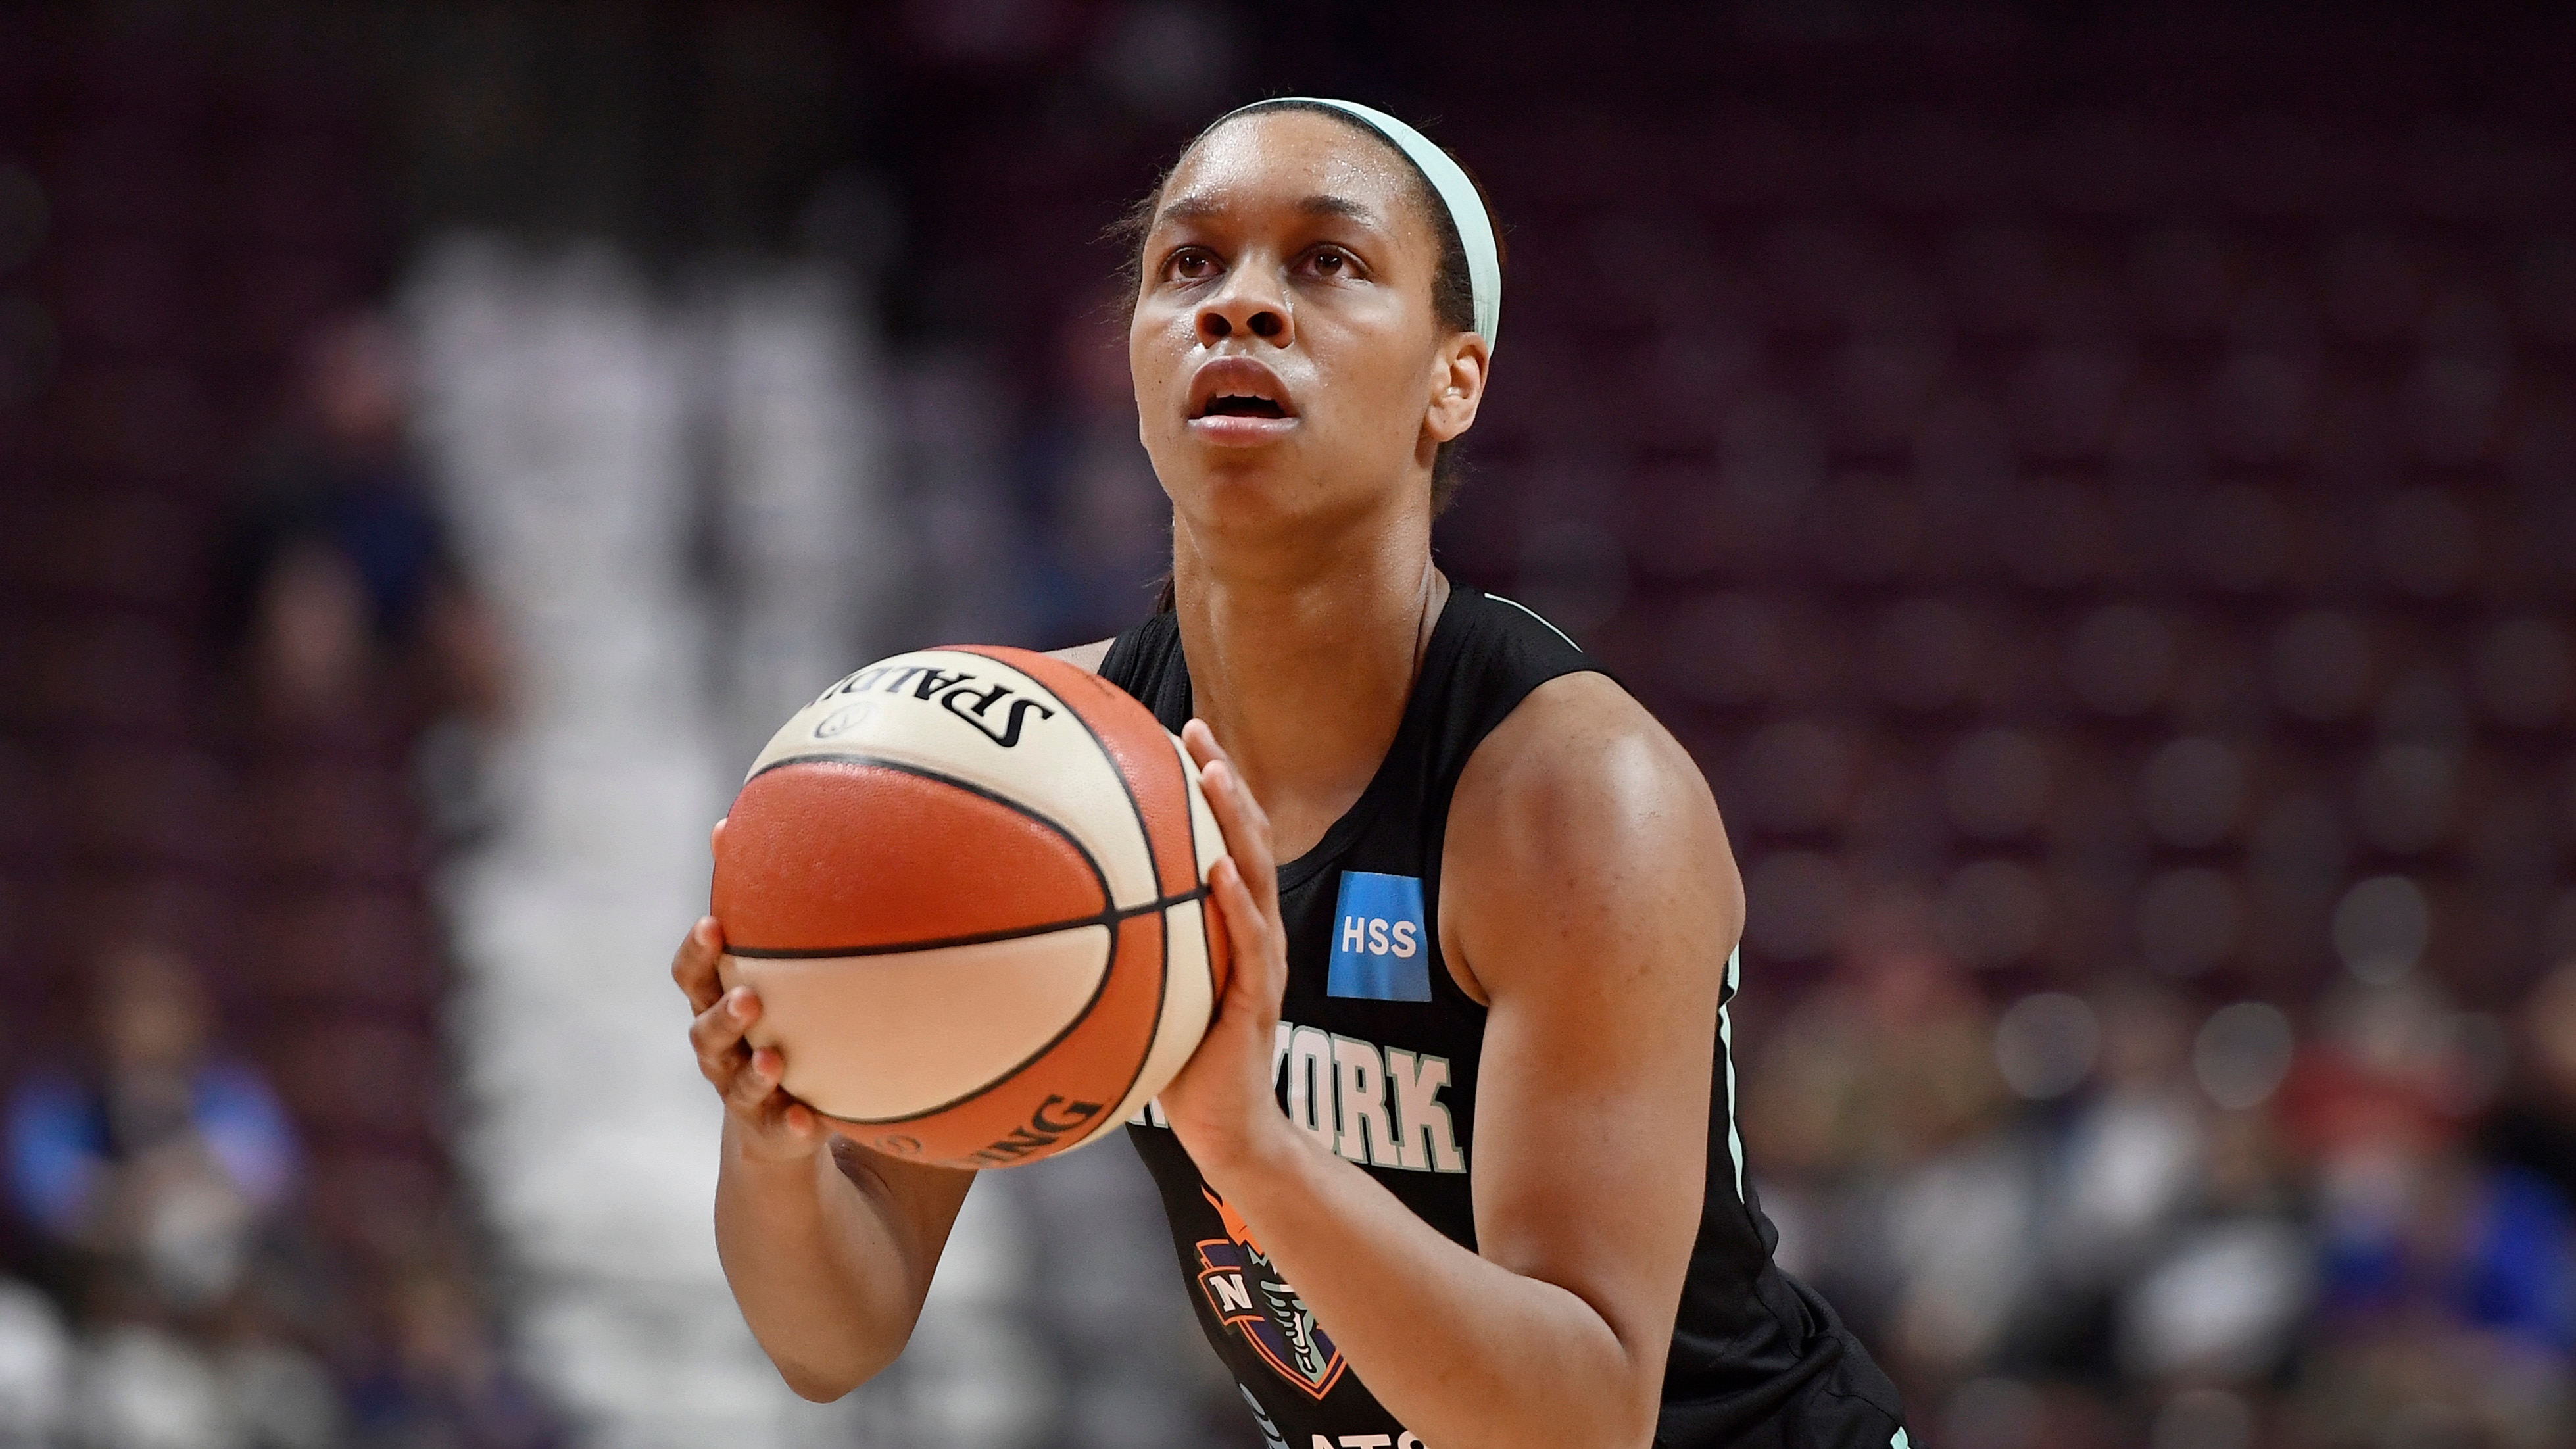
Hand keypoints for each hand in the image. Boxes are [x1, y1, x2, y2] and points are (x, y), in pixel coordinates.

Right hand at [673, 911, 828, 1166]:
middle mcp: (721, 1049)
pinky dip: (793, 1124)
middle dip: (722, 1016)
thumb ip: (762, 914)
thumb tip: (733, 828)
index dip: (696, 953)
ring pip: (737, 1082)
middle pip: (705, 1032)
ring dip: (754, 1071)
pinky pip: (781, 1128)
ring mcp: (742, 1091)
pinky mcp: (773, 1127)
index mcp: (716, 1005)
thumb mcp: (772, 977)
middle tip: (748, 998)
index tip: (713, 925)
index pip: (692, 976)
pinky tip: (810, 1119)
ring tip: (773, 1059)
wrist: (779, 1117)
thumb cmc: (779, 1023)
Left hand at [1158, 720, 1301, 1177]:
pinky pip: (1251, 941)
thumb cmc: (1180, 1066)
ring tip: (1214, 773)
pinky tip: (1215, 868)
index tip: (1175, 735)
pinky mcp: (1258, 1000)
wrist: (1229, 1132)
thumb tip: (1040, 923)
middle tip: (1194, 730)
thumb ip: (1119, 956)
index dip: (1206, 786)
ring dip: (1237, 820)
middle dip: (1223, 779)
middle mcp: (1252, 932)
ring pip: (1255, 874)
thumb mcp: (1146, 997)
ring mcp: (1262, 963)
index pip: (1222, 839)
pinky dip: (1236, 900)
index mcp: (1228, 925)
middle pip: (1246, 838)